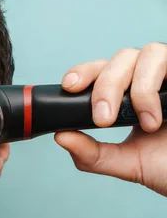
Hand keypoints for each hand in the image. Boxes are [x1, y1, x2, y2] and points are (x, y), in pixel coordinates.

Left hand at [54, 42, 166, 196]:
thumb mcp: (126, 163)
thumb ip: (92, 154)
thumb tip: (60, 137)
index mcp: (128, 94)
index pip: (100, 71)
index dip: (82, 72)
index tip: (69, 86)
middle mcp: (149, 77)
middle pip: (119, 58)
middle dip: (105, 87)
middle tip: (103, 120)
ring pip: (147, 53)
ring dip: (139, 88)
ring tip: (146, 123)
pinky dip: (154, 89)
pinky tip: (157, 117)